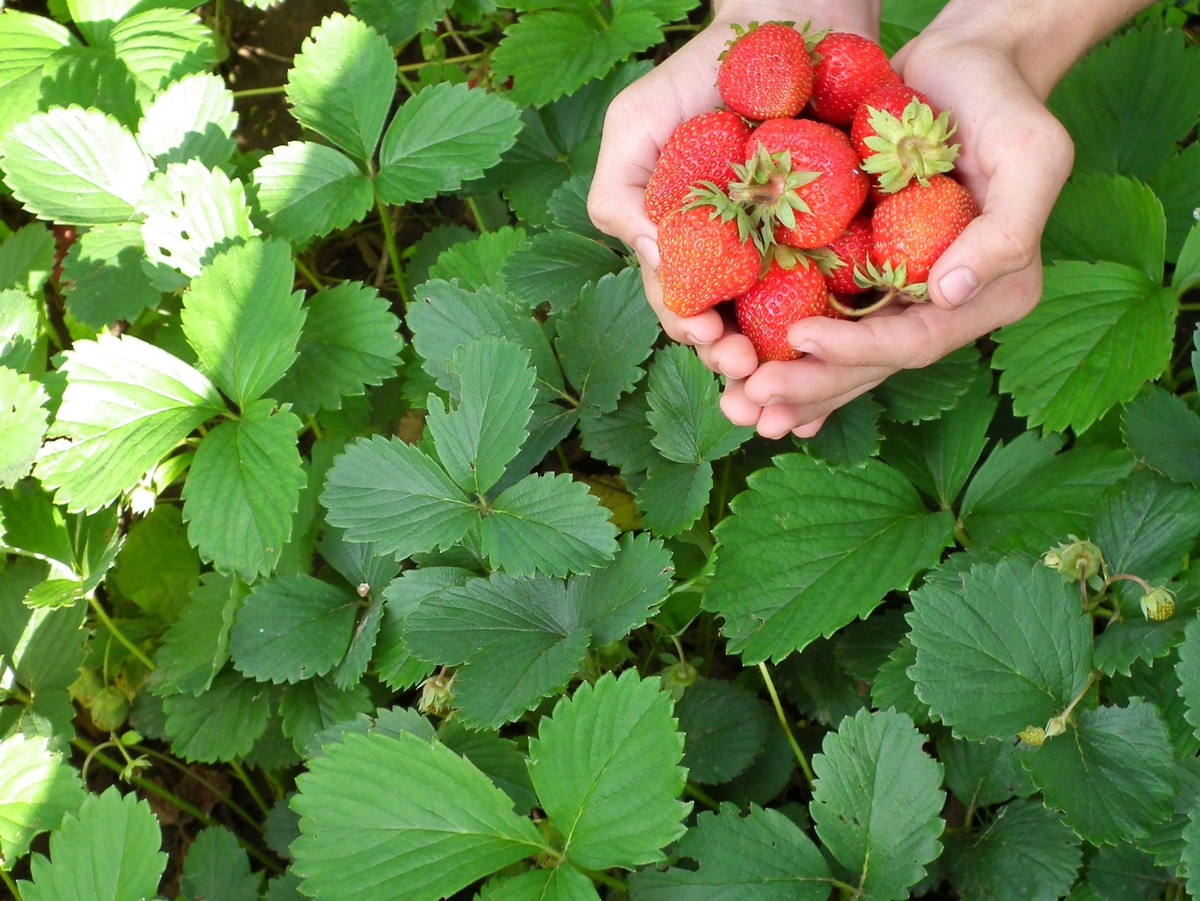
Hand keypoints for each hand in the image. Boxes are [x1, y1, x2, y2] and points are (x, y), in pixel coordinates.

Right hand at [587, 1, 885, 382]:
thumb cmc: (701, 74)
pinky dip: (841, 321)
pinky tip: (841, 342)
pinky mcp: (847, 232)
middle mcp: (741, 259)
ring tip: (791, 369)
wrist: (788, 23)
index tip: (708, 337)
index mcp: (691, 245)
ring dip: (786, 356)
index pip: (686, 304)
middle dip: (738, 357)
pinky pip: (845, 285)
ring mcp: (794, 249)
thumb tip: (654, 260)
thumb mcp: (635, 125)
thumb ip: (617, 194)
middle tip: (748, 366)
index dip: (694, 329)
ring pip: (787, 322)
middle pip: (738, 326)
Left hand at [717, 28, 1074, 437]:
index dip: (857, 350)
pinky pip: (821, 318)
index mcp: (991, 294)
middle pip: (870, 365)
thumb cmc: (1003, 102)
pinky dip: (785, 350)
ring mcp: (897, 294)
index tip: (799, 339)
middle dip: (810, 386)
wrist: (961, 67)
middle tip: (751, 399)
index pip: (917, 341)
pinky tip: (747, 374)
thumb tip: (950, 294)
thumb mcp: (1032, 153)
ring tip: (738, 405)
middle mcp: (942, 307)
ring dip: (791, 385)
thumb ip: (1007, 229)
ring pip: (841, 357)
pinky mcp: (861, 272)